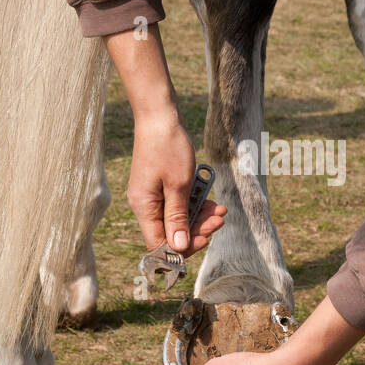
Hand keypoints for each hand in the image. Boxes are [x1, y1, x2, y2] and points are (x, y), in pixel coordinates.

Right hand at [129, 108, 225, 254]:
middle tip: (220, 218)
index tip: (206, 237)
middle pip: (171, 233)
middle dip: (198, 229)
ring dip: (200, 215)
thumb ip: (178, 218)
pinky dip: (194, 202)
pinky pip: (177, 203)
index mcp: (144, 208)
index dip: (184, 247)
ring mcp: (151, 196)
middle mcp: (145, 205)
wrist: (160, 115)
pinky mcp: (159, 186)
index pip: (160, 245)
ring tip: (220, 207)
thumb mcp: (179, 185)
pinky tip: (210, 197)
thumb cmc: (168, 146)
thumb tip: (178, 248)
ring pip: (177, 218)